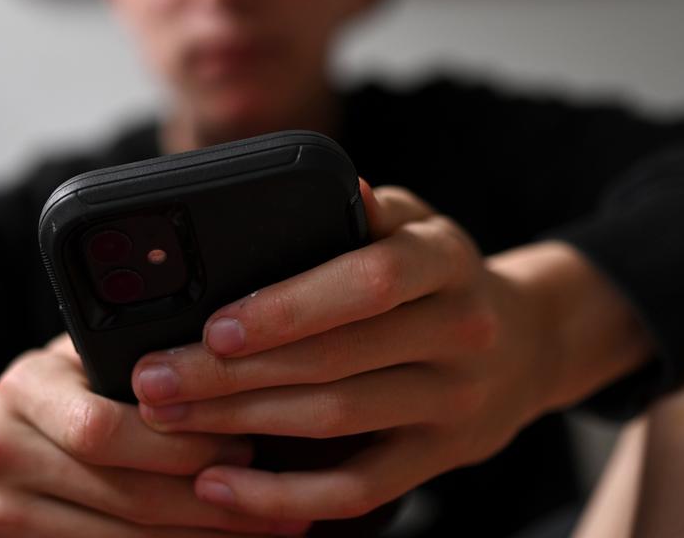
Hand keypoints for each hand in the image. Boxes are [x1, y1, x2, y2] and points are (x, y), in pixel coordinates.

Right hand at [0, 334, 309, 536]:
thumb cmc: (55, 404)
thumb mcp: (78, 364)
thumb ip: (133, 355)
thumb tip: (234, 355)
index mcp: (25, 387)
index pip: (106, 425)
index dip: (182, 444)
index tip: (248, 444)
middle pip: (121, 491)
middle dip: (209, 501)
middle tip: (279, 500)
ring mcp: (1, 513)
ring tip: (269, 531)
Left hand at [129, 181, 650, 521]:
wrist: (528, 344)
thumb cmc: (440, 276)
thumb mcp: (418, 225)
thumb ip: (367, 211)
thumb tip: (338, 186)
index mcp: (445, 261)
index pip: (370, 282)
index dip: (291, 306)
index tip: (214, 325)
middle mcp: (459, 332)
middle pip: (336, 360)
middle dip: (232, 374)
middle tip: (155, 378)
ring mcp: (453, 403)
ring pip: (338, 422)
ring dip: (242, 425)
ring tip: (168, 418)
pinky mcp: (438, 459)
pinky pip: (358, 490)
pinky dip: (284, 496)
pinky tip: (220, 486)